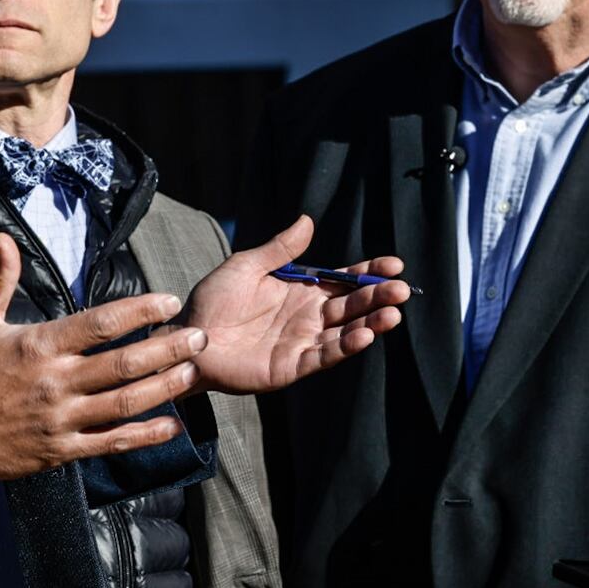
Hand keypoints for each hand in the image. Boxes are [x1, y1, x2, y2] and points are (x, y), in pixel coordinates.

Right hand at [0, 234, 207, 488]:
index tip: (171, 301)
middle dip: (169, 348)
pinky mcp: (61, 451)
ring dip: (165, 387)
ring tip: (194, 371)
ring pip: (126, 403)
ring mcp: (61, 419)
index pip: (102, 323)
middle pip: (125, 363)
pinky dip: (145, 436)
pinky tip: (172, 426)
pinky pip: (111, 443)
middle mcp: (56, 383)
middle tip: (201, 336)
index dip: (142, 310)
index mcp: (39, 346)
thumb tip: (6, 238)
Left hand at [179, 215, 409, 393]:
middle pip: (352, 306)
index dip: (369, 274)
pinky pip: (323, 356)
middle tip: (400, 290)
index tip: (393, 265)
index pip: (344, 281)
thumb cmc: (213, 300)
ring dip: (370, 324)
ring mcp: (302, 342)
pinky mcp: (291, 366)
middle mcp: (308, 317)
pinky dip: (344, 348)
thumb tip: (307, 221)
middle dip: (377, 299)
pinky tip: (363, 336)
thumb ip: (279, 249)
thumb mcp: (247, 266)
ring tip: (391, 315)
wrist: (187, 337)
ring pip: (345, 333)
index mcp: (302, 291)